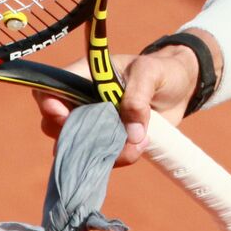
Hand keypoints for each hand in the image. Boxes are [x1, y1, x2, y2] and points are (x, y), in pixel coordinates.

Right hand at [33, 47, 199, 165]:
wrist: (181, 89)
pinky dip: (116, 159)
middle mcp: (82, 101)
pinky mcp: (108, 143)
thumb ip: (137, 96)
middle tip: (105, 137)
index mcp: (85, 76)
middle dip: (76, 137)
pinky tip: (140, 147)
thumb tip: (131, 133)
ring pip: (77, 148)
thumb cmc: (162, 71)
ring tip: (137, 141)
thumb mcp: (151, 73)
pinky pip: (99, 159)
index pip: (51, 88)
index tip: (64, 115)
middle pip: (55, 125)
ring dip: (102, 152)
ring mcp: (94, 125)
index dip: (49, 103)